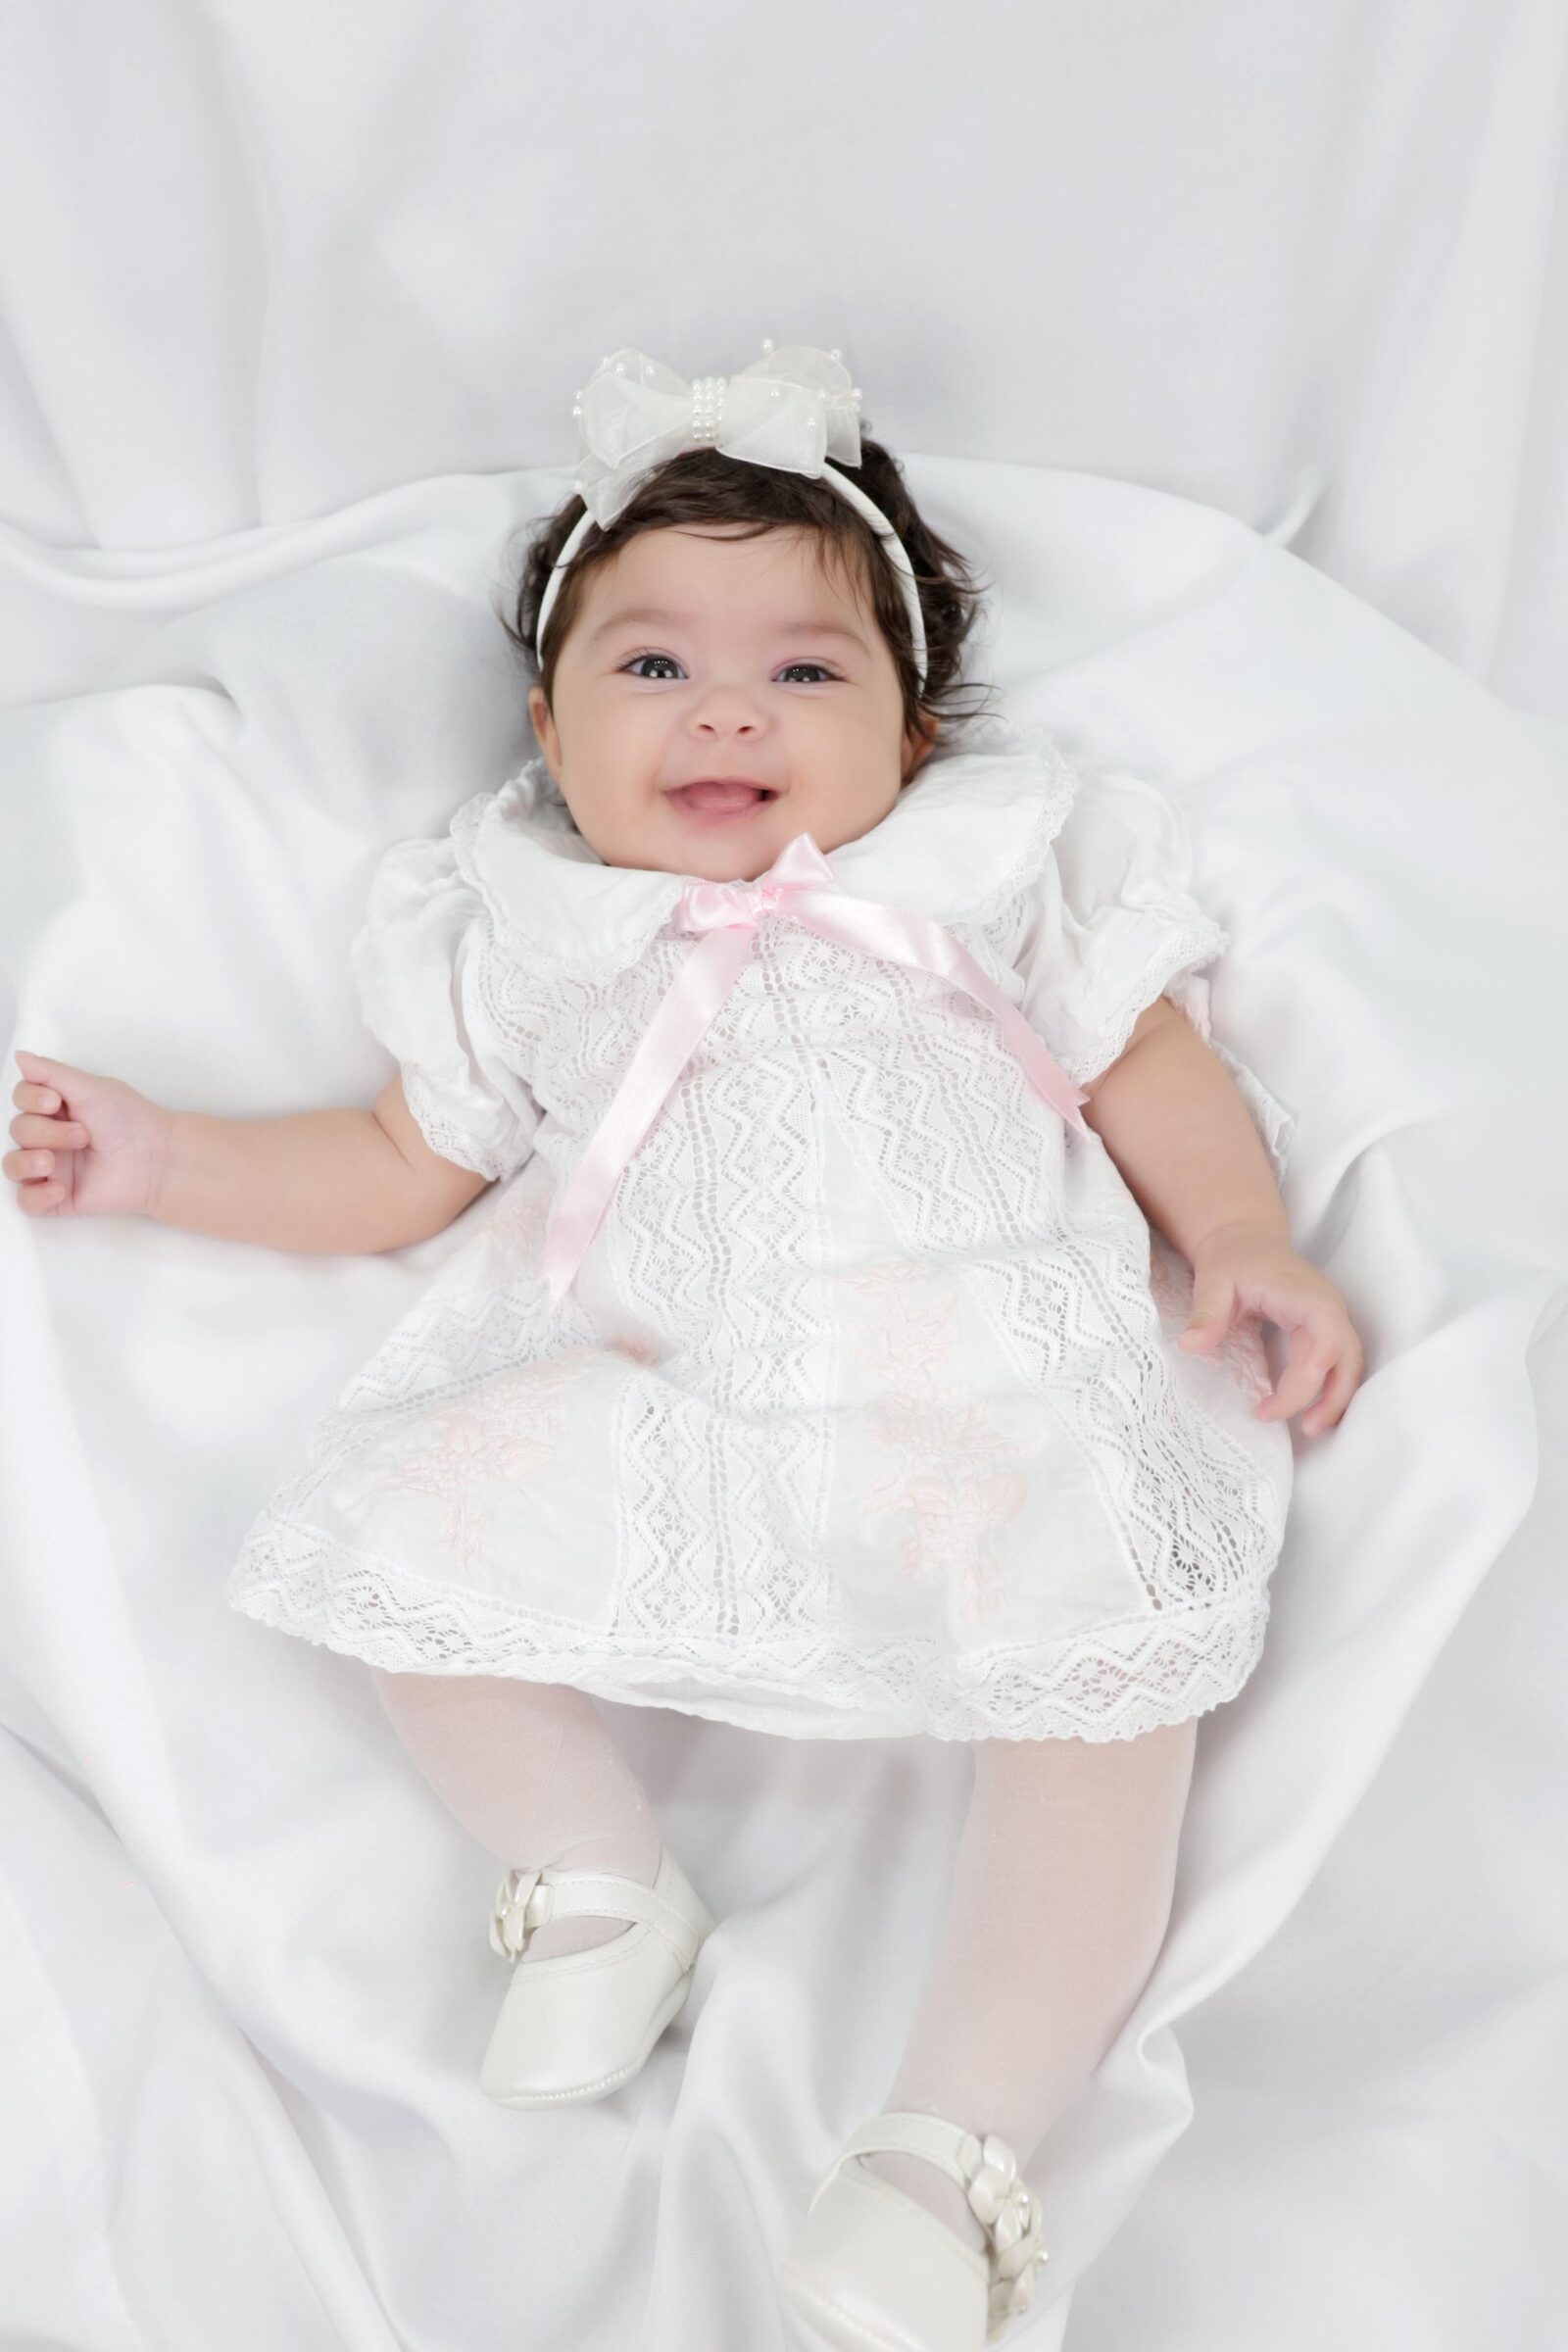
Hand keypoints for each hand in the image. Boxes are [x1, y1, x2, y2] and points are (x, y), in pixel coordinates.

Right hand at [6, 1048, 172, 1220]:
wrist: (156, 1159)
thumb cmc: (132, 1121)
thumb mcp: (91, 1088)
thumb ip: (51, 1072)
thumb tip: (20, 1057)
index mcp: (58, 1109)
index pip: (21, 1099)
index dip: (29, 1100)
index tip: (54, 1102)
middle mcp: (51, 1137)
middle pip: (18, 1130)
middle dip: (45, 1132)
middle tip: (83, 1135)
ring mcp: (54, 1168)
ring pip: (13, 1166)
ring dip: (27, 1162)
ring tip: (52, 1163)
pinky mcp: (60, 1197)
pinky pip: (27, 1201)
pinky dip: (36, 1196)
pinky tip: (59, 1188)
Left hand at [1179, 1219, 1363, 1435]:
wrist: (1246, 1239)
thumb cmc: (1232, 1258)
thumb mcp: (1214, 1280)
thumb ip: (1206, 1313)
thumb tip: (1190, 1346)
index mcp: (1308, 1297)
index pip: (1323, 1347)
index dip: (1302, 1385)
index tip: (1266, 1409)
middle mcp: (1329, 1308)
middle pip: (1347, 1360)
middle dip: (1333, 1398)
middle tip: (1306, 1430)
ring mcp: (1330, 1318)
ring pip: (1349, 1364)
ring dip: (1338, 1398)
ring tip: (1311, 1428)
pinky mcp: (1324, 1328)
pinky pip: (1338, 1362)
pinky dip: (1331, 1388)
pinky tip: (1311, 1409)